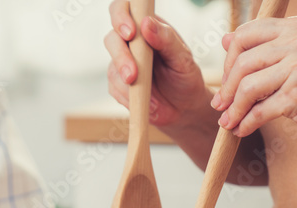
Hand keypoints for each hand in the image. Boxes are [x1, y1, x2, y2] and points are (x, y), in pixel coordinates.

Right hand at [105, 1, 210, 128]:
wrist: (183, 108)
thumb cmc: (184, 77)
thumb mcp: (182, 57)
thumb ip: (166, 39)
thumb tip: (146, 24)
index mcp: (147, 27)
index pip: (124, 9)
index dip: (121, 16)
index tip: (131, 33)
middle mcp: (131, 43)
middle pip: (112, 39)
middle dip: (120, 57)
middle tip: (132, 75)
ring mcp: (122, 64)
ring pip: (111, 67)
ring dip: (125, 82)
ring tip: (146, 94)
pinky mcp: (118, 85)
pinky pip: (114, 88)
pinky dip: (128, 97)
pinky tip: (146, 101)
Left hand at [212, 17, 296, 139]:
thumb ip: (266, 46)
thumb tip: (225, 39)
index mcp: (296, 27)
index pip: (245, 35)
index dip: (229, 59)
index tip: (227, 79)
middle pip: (243, 63)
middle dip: (226, 88)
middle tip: (220, 105)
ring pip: (248, 88)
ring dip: (233, 110)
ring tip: (228, 122)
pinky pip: (259, 112)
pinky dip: (246, 124)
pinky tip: (242, 130)